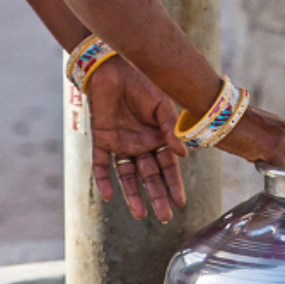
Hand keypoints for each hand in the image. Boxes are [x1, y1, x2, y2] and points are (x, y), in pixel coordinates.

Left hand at [86, 56, 189, 222]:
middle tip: (164, 217)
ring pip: (127, 175)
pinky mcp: (101, 139)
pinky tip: (108, 196)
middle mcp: (140, 144)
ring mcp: (120, 143)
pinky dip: (103, 179)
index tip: (179, 203)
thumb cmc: (142, 82)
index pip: (167, 167)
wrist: (114, 66)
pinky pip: (101, 163)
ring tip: (139, 214)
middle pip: (149, 176)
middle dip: (157, 196)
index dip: (173, 185)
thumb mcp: (161, 105)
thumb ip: (169, 129)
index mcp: (158, 137)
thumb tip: (183, 155)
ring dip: (132, 194)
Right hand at [217, 104, 284, 170]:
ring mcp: (284, 143)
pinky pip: (277, 171)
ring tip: (258, 154)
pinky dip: (266, 169)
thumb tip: (282, 163)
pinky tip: (255, 157)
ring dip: (275, 167)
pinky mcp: (275, 151)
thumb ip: (278, 144)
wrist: (227, 117)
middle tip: (270, 164)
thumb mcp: (266, 131)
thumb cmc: (240, 125)